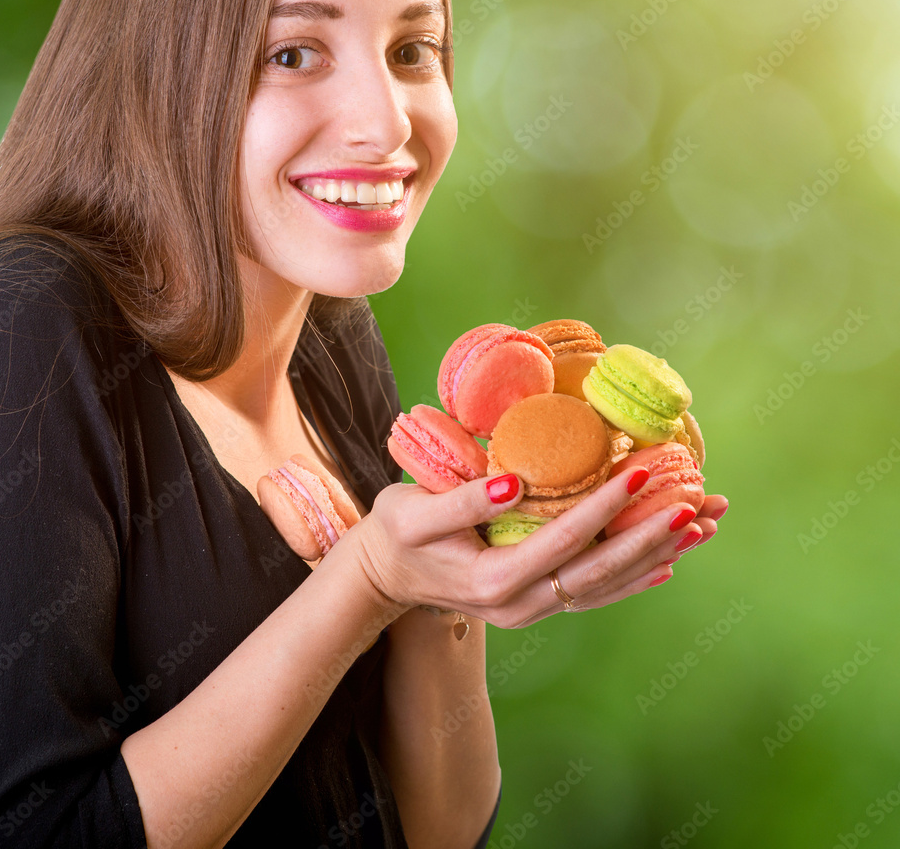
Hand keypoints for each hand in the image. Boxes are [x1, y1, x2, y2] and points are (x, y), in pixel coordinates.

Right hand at [348, 467, 727, 628]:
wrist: (384, 576)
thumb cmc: (396, 534)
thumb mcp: (413, 511)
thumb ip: (463, 500)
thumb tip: (515, 483)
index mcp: (493, 580)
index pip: (564, 539)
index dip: (605, 505)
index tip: (643, 473)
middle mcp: (520, 605)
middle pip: (599, 571)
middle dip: (650, 536)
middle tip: (696, 503)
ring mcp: (530, 610)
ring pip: (605, 587)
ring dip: (654, 556)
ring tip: (699, 526)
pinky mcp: (535, 605)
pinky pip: (595, 595)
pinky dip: (633, 578)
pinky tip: (667, 562)